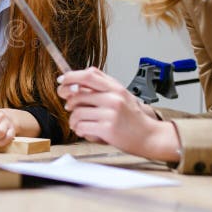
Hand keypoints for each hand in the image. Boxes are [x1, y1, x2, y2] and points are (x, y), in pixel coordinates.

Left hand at [57, 67, 179, 161]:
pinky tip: (86, 131)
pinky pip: (81, 127)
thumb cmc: (133, 118)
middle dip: (68, 102)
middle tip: (69, 107)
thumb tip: (77, 81)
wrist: (149, 136)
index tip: (62, 80)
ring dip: (73, 120)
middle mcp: (113, 99)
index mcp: (115, 88)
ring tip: (80, 123)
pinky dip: (80, 130)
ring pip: (76, 112)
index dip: (71, 76)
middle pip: (77, 94)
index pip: (88, 75)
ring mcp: (110, 114)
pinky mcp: (107, 129)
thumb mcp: (122, 95)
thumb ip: (102, 86)